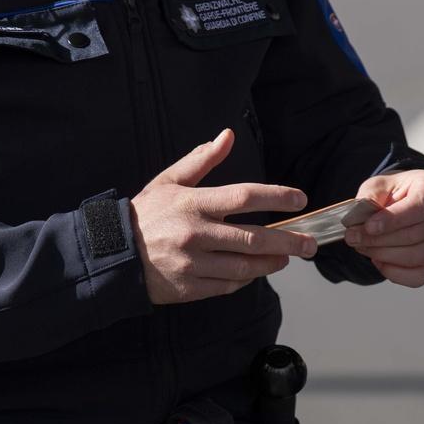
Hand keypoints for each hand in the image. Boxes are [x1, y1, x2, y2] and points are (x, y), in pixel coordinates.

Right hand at [131, 129, 317, 304]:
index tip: (300, 199)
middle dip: (288, 241)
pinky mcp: (190, 288)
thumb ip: (202, 160)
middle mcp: (195, 234)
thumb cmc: (146, 214)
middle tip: (310, 243)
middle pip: (253, 238)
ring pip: (245, 267)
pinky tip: (257, 271)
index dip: (276, 196)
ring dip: (272, 263)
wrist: (113, 254)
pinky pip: (228, 285)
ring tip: (287, 258)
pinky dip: (247, 279)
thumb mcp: (169, 181)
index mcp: (193, 203)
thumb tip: (228, 136)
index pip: (244, 196)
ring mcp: (193, 264)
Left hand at [344, 169, 423, 286]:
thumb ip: (369, 198)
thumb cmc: (393, 192)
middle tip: (354, 237)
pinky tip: (378, 261)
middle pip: (416, 234)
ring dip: (385, 255)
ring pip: (418, 256)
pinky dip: (395, 273)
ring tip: (363, 247)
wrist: (402, 202)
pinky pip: (420, 276)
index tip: (369, 226)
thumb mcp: (378, 185)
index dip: (393, 220)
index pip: (419, 206)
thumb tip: (358, 219)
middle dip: (380, 239)